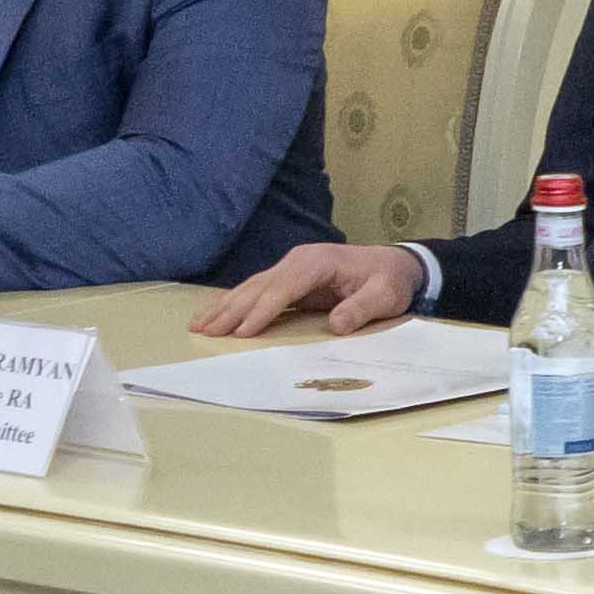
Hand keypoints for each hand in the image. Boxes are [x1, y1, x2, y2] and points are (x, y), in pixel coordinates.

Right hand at [195, 242, 423, 339]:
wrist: (395, 264)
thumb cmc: (389, 280)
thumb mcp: (385, 295)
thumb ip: (362, 308)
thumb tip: (336, 325)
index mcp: (317, 262)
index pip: (283, 288)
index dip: (262, 310)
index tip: (242, 332)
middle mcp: (298, 261)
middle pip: (259, 287)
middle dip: (232, 310)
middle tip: (205, 332)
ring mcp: (291, 267)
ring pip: (252, 288)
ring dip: (226, 307)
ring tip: (199, 325)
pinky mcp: (289, 279)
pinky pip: (258, 292)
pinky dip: (236, 304)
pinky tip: (218, 316)